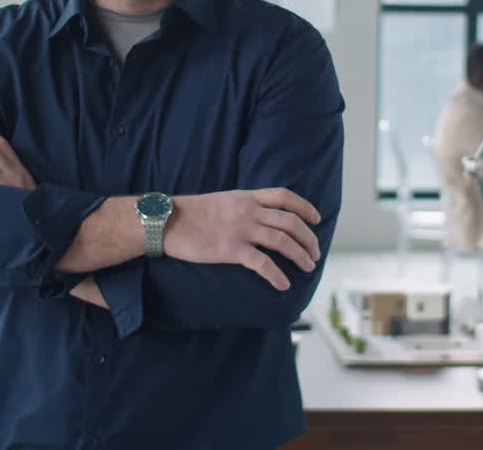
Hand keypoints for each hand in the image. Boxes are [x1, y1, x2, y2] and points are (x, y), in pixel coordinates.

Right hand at [164, 188, 321, 291]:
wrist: (166, 221)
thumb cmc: (190, 213)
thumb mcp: (222, 201)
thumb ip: (242, 206)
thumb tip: (258, 218)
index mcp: (246, 197)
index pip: (284, 196)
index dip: (305, 208)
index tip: (316, 219)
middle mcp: (248, 211)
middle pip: (290, 221)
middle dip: (308, 238)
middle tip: (315, 253)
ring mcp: (240, 229)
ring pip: (282, 241)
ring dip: (300, 255)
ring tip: (308, 267)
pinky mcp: (231, 249)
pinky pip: (262, 263)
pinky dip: (277, 275)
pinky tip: (283, 285)